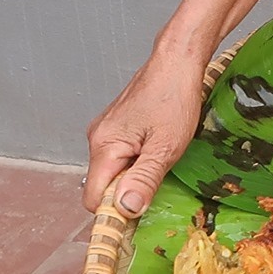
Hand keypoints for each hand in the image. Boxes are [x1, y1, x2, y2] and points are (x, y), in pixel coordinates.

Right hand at [83, 50, 208, 216]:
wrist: (178, 61)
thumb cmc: (174, 98)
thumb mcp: (166, 147)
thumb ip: (144, 179)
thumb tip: (125, 209)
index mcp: (103, 145)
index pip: (94, 198)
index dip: (115, 210)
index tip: (140, 213)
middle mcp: (97, 138)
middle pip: (103, 185)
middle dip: (128, 190)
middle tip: (160, 179)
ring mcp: (106, 130)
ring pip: (113, 170)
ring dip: (135, 174)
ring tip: (162, 158)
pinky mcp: (117, 125)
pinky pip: (121, 155)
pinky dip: (137, 159)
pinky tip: (158, 147)